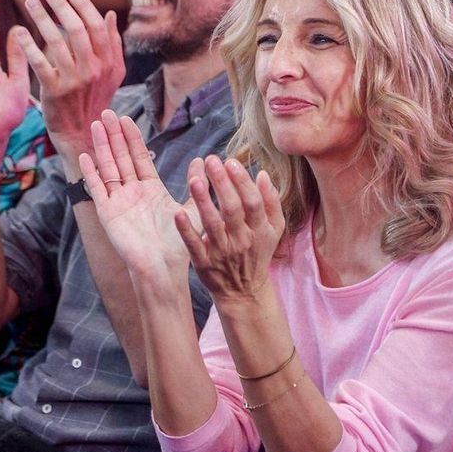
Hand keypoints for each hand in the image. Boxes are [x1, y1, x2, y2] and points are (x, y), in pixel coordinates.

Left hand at [20, 0, 124, 159]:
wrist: (82, 133)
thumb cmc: (95, 99)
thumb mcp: (113, 73)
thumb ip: (113, 43)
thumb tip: (110, 13)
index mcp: (108, 62)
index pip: (96, 25)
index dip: (83, 5)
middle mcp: (93, 69)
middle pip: (77, 29)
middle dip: (61, 6)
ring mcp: (74, 81)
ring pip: (56, 41)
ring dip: (42, 18)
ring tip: (31, 3)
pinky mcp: (54, 92)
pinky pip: (39, 63)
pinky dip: (28, 45)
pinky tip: (18, 32)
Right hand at [76, 110, 191, 293]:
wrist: (164, 266)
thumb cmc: (179, 243)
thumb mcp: (192, 207)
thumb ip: (197, 184)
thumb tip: (203, 161)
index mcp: (150, 189)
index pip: (138, 157)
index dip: (132, 137)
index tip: (126, 118)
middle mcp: (132, 193)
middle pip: (120, 157)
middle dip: (114, 135)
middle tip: (106, 112)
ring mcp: (118, 202)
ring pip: (108, 168)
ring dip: (102, 147)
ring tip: (96, 125)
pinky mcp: (108, 214)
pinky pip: (98, 189)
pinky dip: (91, 174)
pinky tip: (85, 157)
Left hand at [175, 154, 282, 306]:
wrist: (244, 291)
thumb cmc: (258, 252)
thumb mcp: (274, 229)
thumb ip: (271, 201)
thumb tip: (262, 173)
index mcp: (260, 229)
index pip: (252, 202)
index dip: (242, 182)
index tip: (230, 161)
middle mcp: (242, 240)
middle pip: (232, 210)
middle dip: (222, 184)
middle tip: (211, 160)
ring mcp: (222, 253)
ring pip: (212, 225)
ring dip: (203, 202)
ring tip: (194, 180)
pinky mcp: (204, 264)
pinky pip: (195, 246)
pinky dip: (187, 231)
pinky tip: (178, 213)